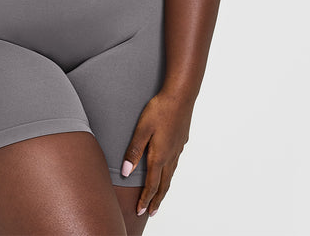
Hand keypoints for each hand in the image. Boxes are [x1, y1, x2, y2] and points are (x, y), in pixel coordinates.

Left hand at [121, 91, 194, 217]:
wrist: (181, 96)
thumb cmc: (159, 110)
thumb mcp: (142, 129)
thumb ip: (134, 150)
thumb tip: (127, 172)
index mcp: (159, 156)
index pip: (152, 184)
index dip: (146, 199)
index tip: (141, 211)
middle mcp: (170, 156)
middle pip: (164, 184)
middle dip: (156, 200)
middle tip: (151, 213)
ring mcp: (178, 149)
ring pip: (171, 175)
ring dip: (164, 188)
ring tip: (159, 196)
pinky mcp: (182, 141)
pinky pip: (175, 164)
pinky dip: (170, 174)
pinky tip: (169, 169)